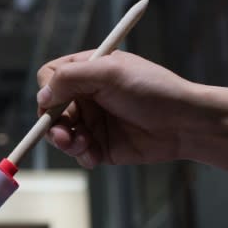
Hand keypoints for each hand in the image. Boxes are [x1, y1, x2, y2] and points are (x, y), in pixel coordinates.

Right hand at [36, 50, 196, 168]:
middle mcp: (86, 96)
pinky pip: (78, 153)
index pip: (50, 78)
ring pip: (60, 135)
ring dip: (67, 143)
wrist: (185, 124)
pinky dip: (82, 156)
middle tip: (64, 136)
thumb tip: (42, 97)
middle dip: (54, 125)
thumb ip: (71, 78)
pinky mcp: (100, 145)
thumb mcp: (110, 73)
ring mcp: (92, 121)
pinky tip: (96, 156)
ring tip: (83, 145)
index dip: (48, 92)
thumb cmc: (153, 90)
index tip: (54, 104)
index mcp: (88, 71)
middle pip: (50, 111)